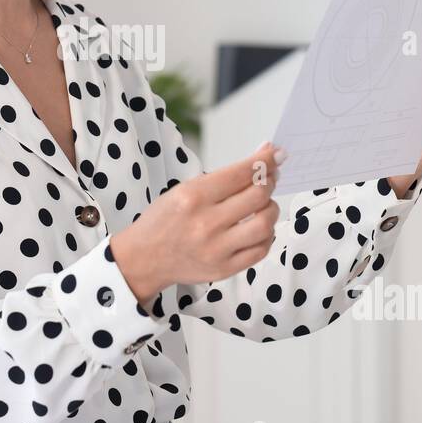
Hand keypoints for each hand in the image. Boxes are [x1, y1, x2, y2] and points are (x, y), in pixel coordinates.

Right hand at [113, 141, 283, 307]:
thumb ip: (222, 178)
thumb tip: (262, 158)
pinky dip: (267, 234)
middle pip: (258, 196)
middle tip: (270, 177)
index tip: (276, 153)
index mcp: (193, 197)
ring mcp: (217, 249)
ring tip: (264, 204)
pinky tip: (259, 226)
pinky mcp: (225, 269)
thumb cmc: (164, 220)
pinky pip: (261, 249)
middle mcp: (206, 223)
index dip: (265, 160)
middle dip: (270, 181)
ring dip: (271, 208)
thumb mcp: (183, 190)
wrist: (145, 258)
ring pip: (265, 223)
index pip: (241, 173)